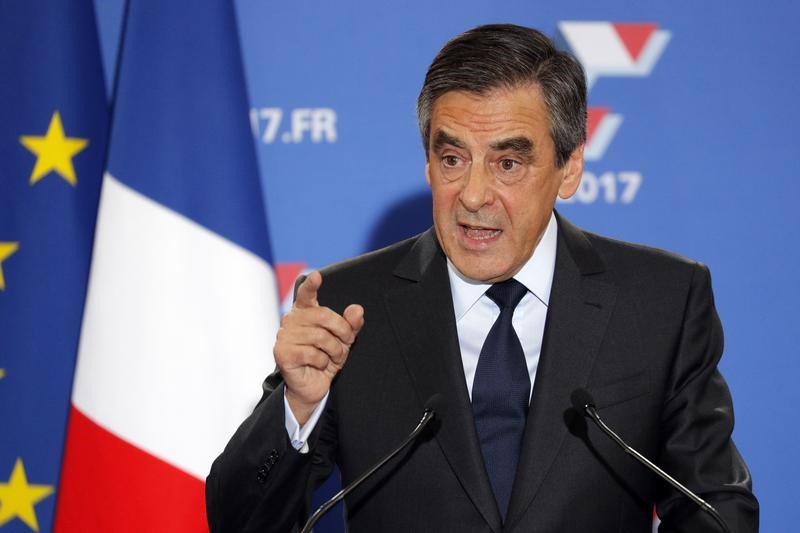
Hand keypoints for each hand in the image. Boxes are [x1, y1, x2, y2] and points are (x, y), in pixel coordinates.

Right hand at [274, 271, 363, 424]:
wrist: (313, 386)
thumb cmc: (326, 358)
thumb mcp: (343, 340)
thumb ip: (351, 324)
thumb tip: (357, 309)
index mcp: (305, 312)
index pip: (306, 294)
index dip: (311, 285)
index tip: (317, 276)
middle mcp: (291, 320)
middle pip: (324, 316)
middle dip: (342, 331)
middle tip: (347, 343)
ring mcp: (284, 336)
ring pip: (320, 337)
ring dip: (334, 351)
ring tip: (333, 358)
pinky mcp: (282, 353)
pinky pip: (311, 353)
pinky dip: (322, 362)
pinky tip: (318, 365)